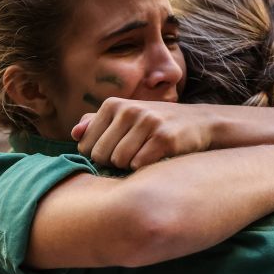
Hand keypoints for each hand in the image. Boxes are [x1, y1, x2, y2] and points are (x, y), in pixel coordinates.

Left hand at [72, 99, 213, 169]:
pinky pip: (138, 164)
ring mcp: (147, 122)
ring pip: (118, 161)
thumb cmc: (156, 124)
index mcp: (112, 104)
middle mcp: (128, 110)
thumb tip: (74, 133)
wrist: (199, 123)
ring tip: (143, 155)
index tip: (116, 150)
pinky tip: (155, 158)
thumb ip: (96, 123)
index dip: (99, 155)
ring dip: (129, 166)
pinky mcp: (164, 137)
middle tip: (132, 154)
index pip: (85, 145)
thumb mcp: (126, 117)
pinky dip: (144, 168)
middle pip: (100, 154)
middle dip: (113, 162)